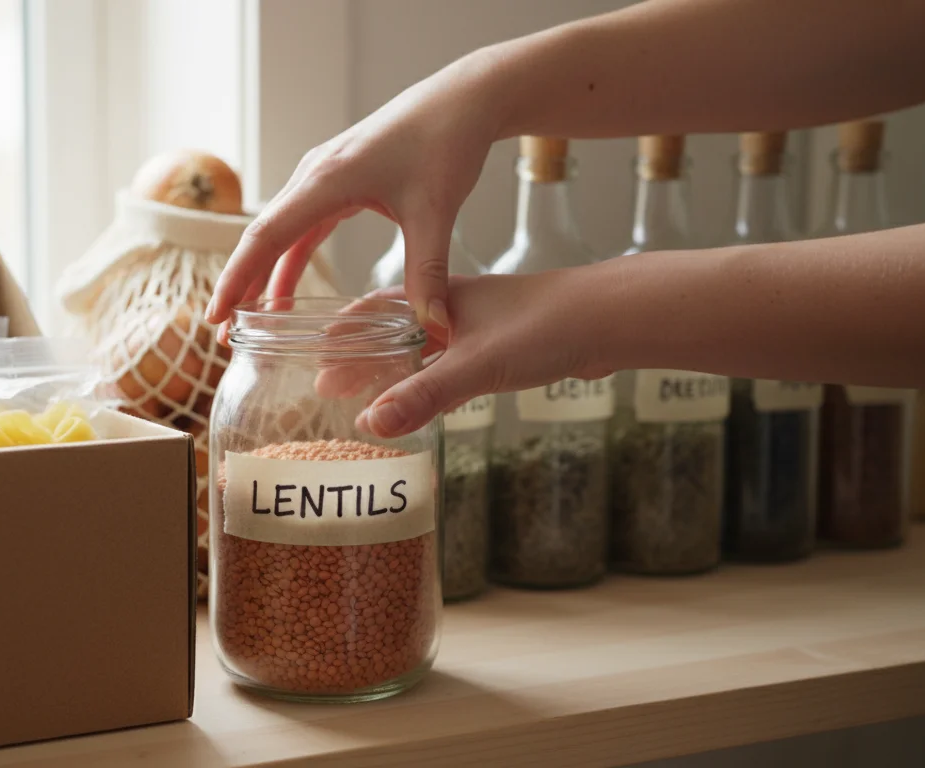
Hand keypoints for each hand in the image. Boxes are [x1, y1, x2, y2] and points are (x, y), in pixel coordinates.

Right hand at [204, 52, 504, 336]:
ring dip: (263, 275)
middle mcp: (313, 175)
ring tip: (249, 321)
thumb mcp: (436, 212)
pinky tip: (286, 293)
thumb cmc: (445, 141)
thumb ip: (427, 273)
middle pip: (262, 237)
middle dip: (240, 285)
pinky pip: (303, 227)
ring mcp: (322, 177)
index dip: (237, 279)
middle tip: (223, 334)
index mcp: (326, 179)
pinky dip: (290, 259)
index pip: (265, 236)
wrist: (462, 100)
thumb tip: (432, 328)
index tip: (216, 316)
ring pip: (281, 233)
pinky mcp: (338, 181)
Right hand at [355, 271, 613, 437]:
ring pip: (422, 349)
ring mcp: (479, 327)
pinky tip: (431, 395)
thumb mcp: (476, 366)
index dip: (342, 335)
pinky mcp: (504, 346)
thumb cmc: (546, 325)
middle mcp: (453, 308)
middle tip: (331, 388)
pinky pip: (451, 363)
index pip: (372, 311)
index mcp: (437, 299)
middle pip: (392, 331)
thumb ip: (424, 396)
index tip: (315, 359)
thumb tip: (371, 426)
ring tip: (368, 396)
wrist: (609, 317)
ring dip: (394, 371)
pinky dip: (429, 379)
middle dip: (360, 358)